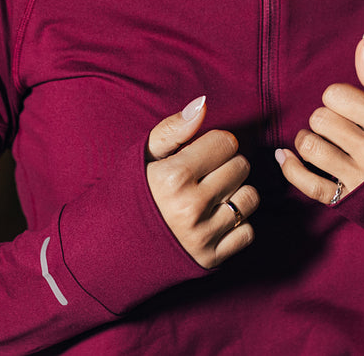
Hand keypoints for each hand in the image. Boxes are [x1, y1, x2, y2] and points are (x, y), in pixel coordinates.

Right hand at [144, 95, 258, 268]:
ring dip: (236, 193)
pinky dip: (237, 224)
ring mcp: (202, 236)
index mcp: (174, 177)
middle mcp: (191, 207)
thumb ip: (174, 128)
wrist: (113, 246)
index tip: (201, 153)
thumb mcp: (144, 156)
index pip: (226, 142)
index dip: (215, 144)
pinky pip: (248, 232)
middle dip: (226, 165)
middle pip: (241, 167)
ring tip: (213, 195)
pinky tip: (215, 219)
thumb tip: (203, 104)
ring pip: (250, 198)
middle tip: (205, 174)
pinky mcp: (210, 259)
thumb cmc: (132, 193)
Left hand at [275, 34, 363, 204]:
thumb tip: (363, 40)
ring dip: (308, 141)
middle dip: (324, 120)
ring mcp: (359, 178)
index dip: (337, 99)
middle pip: (319, 118)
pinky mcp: (346, 201)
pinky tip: (286, 156)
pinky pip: (305, 183)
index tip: (349, 110)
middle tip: (340, 129)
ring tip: (322, 142)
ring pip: (308, 145)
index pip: (335, 94)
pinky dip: (289, 167)